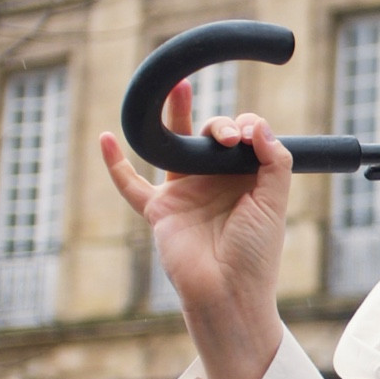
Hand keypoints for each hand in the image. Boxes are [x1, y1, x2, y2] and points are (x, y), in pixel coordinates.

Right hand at [100, 81, 290, 378]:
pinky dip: (116, 165)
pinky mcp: (160, 210)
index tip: (247, 138)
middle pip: (209, 136)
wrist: (228, 293)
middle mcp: (215, 182)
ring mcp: (185, 193)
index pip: (244, 138)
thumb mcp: (273, 202)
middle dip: (218, 126)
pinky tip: (106, 138)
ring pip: (173, 147)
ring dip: (174, 115)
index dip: (245, 128)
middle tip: (226, 137)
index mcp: (246, 179)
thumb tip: (256, 123)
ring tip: (177, 84)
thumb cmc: (256, 254)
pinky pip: (131, 185)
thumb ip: (273, 160)